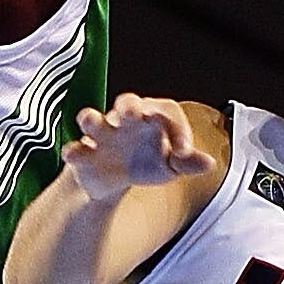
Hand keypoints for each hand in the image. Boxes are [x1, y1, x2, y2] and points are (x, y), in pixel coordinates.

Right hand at [63, 95, 216, 202]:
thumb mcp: (171, 165)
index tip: (184, 152)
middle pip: (127, 103)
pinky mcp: (83, 154)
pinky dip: (74, 152)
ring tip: (90, 120)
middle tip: (133, 112)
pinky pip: (75, 150)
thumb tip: (209, 163)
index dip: (176, 129)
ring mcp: (102, 135)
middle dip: (128, 106)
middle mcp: (125, 121)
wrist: (114, 180)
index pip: (166, 113)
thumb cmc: (147, 162)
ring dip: (90, 119)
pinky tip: (75, 155)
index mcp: (152, 118)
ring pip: (92, 119)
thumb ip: (188, 163)